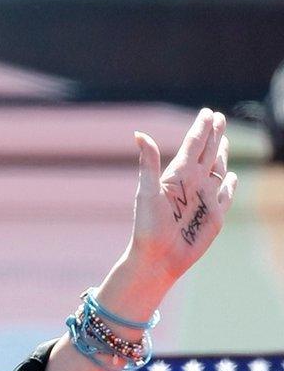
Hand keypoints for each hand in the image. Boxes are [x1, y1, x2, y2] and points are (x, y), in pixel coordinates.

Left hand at [129, 108, 238, 285]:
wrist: (158, 257)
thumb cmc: (149, 226)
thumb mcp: (147, 191)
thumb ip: (148, 162)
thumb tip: (138, 134)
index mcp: (176, 175)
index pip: (192, 146)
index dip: (201, 129)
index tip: (208, 113)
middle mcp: (192, 183)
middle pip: (207, 153)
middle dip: (213, 134)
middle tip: (218, 116)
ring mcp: (205, 198)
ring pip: (217, 170)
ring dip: (222, 154)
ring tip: (224, 140)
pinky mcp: (216, 215)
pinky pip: (226, 195)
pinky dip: (230, 185)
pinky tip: (232, 177)